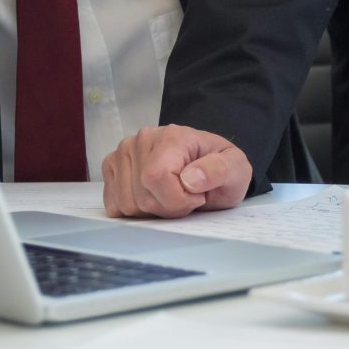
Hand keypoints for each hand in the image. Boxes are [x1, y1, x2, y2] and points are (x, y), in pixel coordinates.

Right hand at [101, 125, 250, 218]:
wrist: (209, 168)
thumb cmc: (221, 168)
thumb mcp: (236, 169)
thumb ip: (219, 171)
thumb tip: (190, 178)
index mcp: (172, 136)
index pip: (156, 177)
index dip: (177, 199)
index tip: (197, 197)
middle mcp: (142, 140)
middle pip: (142, 195)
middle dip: (167, 208)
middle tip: (187, 197)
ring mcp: (124, 153)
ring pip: (127, 204)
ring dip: (152, 211)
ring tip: (171, 196)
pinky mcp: (112, 168)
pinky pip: (114, 205)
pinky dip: (134, 212)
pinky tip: (153, 198)